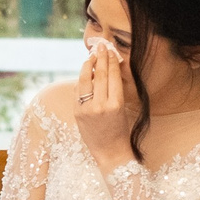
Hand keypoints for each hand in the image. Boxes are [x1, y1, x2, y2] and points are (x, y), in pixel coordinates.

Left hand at [73, 37, 140, 166]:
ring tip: (91, 56)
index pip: (112, 76)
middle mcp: (100, 106)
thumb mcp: (122, 109)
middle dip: (100, 58)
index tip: (110, 51)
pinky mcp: (77, 113)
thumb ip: (114, 91)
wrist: (110, 152)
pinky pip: (78, 91)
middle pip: (100, 75)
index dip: (111, 61)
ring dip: (88, 65)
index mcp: (116, 104)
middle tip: (101, 46)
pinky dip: (82, 80)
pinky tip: (86, 74)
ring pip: (86, 80)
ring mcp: (86, 109)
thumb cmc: (120, 130)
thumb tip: (106, 70)